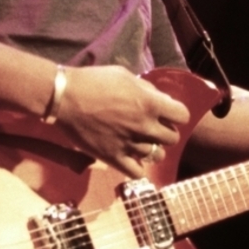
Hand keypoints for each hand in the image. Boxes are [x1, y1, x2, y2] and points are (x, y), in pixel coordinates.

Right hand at [55, 65, 189, 177]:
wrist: (65, 97)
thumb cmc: (94, 81)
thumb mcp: (124, 75)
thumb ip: (146, 89)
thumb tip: (159, 99)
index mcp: (150, 104)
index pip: (182, 115)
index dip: (176, 113)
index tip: (167, 112)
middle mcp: (144, 126)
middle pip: (172, 138)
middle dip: (165, 131)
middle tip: (152, 126)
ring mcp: (129, 145)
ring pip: (157, 156)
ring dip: (153, 149)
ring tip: (141, 142)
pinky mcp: (113, 158)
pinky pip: (137, 172)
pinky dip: (138, 167)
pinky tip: (132, 158)